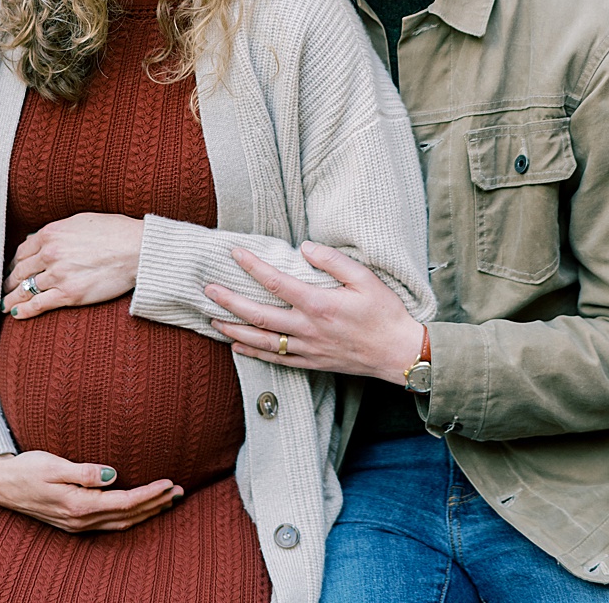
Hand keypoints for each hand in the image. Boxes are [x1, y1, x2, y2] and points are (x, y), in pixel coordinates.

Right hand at [0, 450, 180, 532]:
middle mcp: (80, 520)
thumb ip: (83, 471)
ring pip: (122, 523)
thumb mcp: (52, 464)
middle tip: (180, 492)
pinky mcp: (74, 522)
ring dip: (147, 513)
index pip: (125, 502)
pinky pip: (111, 523)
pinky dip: (130, 516)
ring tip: (167, 501)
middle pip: (129, 516)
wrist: (0, 484)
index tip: (169, 482)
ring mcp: (77, 525)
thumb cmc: (25, 468)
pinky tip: (139, 509)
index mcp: (77, 505)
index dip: (150, 494)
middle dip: (156, 505)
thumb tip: (113, 475)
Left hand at [2, 213, 144, 318]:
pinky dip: (24, 311)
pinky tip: (16, 314)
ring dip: (12, 298)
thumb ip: (56, 232)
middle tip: (4, 289)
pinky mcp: (69, 294)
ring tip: (6, 304)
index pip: (22, 251)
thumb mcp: (79, 221)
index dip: (15, 263)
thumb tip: (39, 239)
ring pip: (25, 289)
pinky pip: (38, 304)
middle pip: (20, 271)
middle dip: (10, 282)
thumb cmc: (115, 232)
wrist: (136, 249)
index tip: (13, 270)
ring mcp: (58, 274)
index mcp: (50, 234)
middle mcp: (49, 253)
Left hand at [205, 240, 426, 382]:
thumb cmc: (385, 314)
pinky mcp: (311, 362)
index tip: (234, 253)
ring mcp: (307, 348)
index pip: (275, 282)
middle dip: (228, 302)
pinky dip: (253, 353)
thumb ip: (334, 261)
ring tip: (211, 319)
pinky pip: (275, 360)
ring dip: (233, 329)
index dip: (252, 266)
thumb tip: (305, 247)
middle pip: (257, 315)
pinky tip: (236, 346)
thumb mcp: (366, 279)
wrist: (400, 354)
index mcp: (318, 304)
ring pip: (261, 340)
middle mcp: (307, 328)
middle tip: (208, 290)